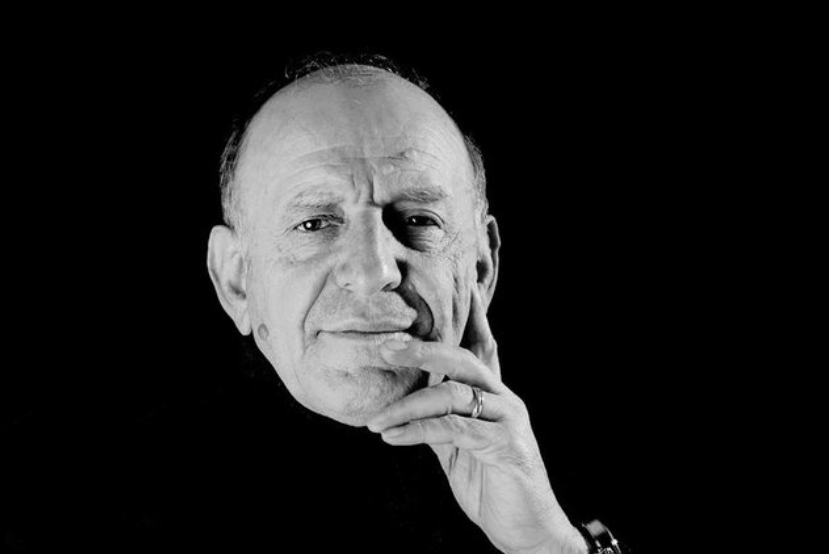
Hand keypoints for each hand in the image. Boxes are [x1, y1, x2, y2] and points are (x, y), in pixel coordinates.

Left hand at [367, 287, 587, 553]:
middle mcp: (504, 400)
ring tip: (375, 419)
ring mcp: (508, 420)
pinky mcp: (506, 445)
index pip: (483, 347)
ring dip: (408, 404)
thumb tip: (405, 403)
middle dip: (423, 348)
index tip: (460, 287)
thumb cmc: (491, 483)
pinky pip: (453, 429)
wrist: (526, 528)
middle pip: (464, 359)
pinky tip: (392, 436)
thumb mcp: (459, 447)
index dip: (473, 317)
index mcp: (494, 396)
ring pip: (453, 393)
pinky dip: (418, 430)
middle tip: (386, 346)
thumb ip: (440, 419)